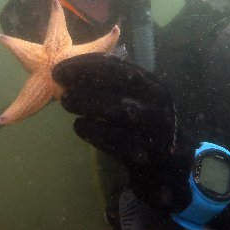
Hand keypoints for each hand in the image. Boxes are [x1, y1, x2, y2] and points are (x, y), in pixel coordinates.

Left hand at [53, 53, 193, 210]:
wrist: (172, 166)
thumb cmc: (145, 127)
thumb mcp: (135, 101)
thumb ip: (112, 88)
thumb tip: (72, 77)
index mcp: (152, 85)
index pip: (119, 66)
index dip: (87, 63)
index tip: (61, 66)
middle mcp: (158, 100)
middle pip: (123, 80)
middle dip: (88, 76)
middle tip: (58, 78)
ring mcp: (157, 126)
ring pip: (123, 108)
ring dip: (90, 102)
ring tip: (66, 101)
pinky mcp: (151, 152)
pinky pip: (121, 141)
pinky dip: (97, 132)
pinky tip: (78, 127)